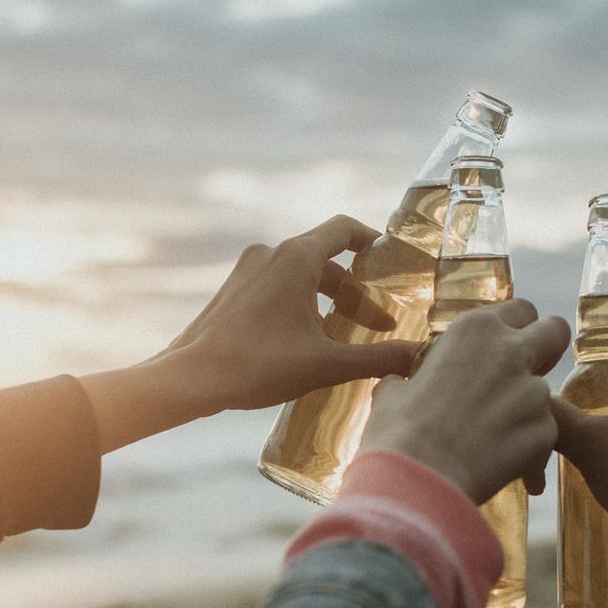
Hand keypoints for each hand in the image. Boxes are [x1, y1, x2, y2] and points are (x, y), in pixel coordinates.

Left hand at [166, 215, 419, 410]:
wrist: (189, 379)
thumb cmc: (258, 366)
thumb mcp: (327, 364)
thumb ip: (378, 358)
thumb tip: (418, 357)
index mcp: (296, 258)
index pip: (345, 229)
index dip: (374, 242)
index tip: (392, 263)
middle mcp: (270, 254)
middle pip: (326, 261)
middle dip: (356, 293)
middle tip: (378, 327)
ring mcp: (247, 271)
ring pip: (301, 277)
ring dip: (328, 303)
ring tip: (344, 340)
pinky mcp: (232, 292)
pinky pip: (277, 288)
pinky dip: (301, 306)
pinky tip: (306, 344)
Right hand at [361, 300, 570, 503]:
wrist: (419, 480)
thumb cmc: (399, 432)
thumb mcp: (392, 391)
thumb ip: (408, 380)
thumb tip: (397, 387)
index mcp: (475, 330)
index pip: (520, 309)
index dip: (516, 328)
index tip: (505, 347)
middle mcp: (511, 351)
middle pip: (556, 331)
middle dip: (548, 349)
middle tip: (528, 371)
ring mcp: (533, 391)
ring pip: (546, 392)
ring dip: (527, 409)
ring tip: (493, 437)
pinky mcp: (545, 431)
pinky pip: (543, 434)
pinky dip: (527, 447)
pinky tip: (499, 462)